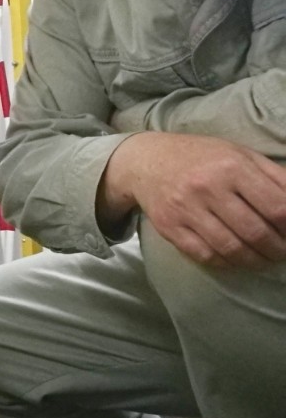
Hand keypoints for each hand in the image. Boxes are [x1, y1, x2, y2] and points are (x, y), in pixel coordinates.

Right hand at [101, 132, 285, 268]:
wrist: (145, 161)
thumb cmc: (202, 157)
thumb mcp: (241, 155)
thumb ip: (275, 177)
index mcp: (232, 166)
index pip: (277, 207)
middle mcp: (208, 187)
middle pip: (255, 232)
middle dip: (278, 249)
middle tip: (283, 252)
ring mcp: (186, 209)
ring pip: (231, 248)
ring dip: (255, 260)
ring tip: (264, 259)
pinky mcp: (169, 226)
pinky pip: (205, 254)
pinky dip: (226, 262)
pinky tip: (235, 258)